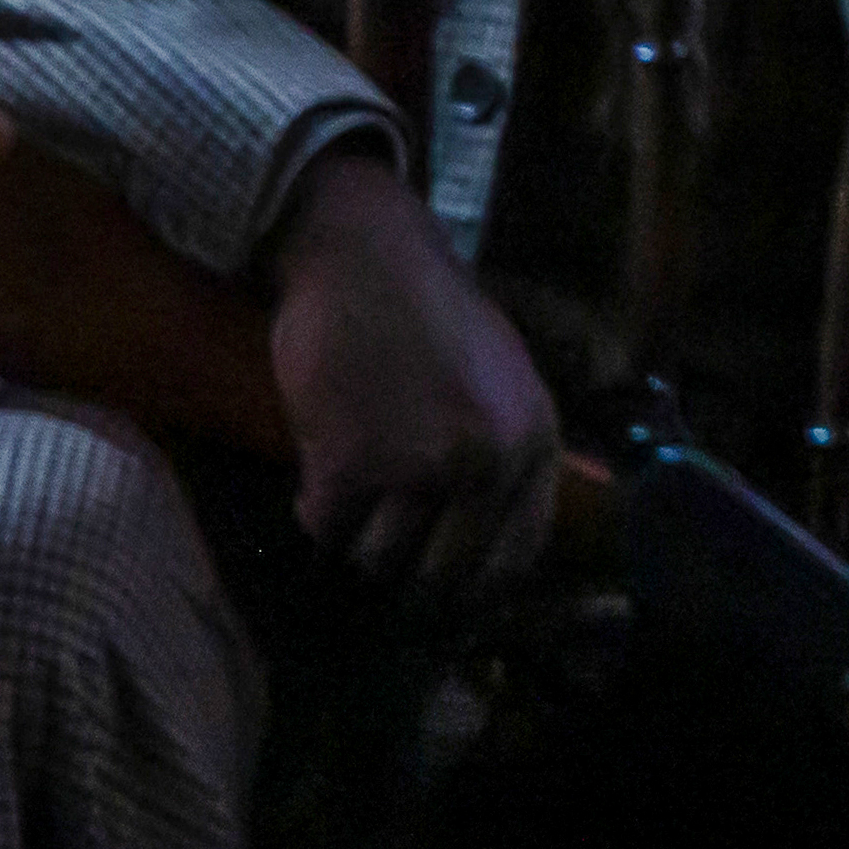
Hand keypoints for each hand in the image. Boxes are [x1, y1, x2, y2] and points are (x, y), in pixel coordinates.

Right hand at [260, 142, 560, 605]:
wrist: (365, 255)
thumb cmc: (428, 316)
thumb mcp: (502, 383)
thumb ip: (504, 455)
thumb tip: (487, 552)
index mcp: (536, 440)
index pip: (517, 556)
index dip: (473, 585)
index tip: (442, 593)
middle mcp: (491, 460)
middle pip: (442, 574)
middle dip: (403, 571)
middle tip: (377, 547)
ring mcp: (422, 464)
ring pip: (376, 558)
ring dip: (353, 535)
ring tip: (350, 488)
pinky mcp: (352, 461)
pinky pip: (323, 530)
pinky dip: (312, 510)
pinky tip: (315, 469)